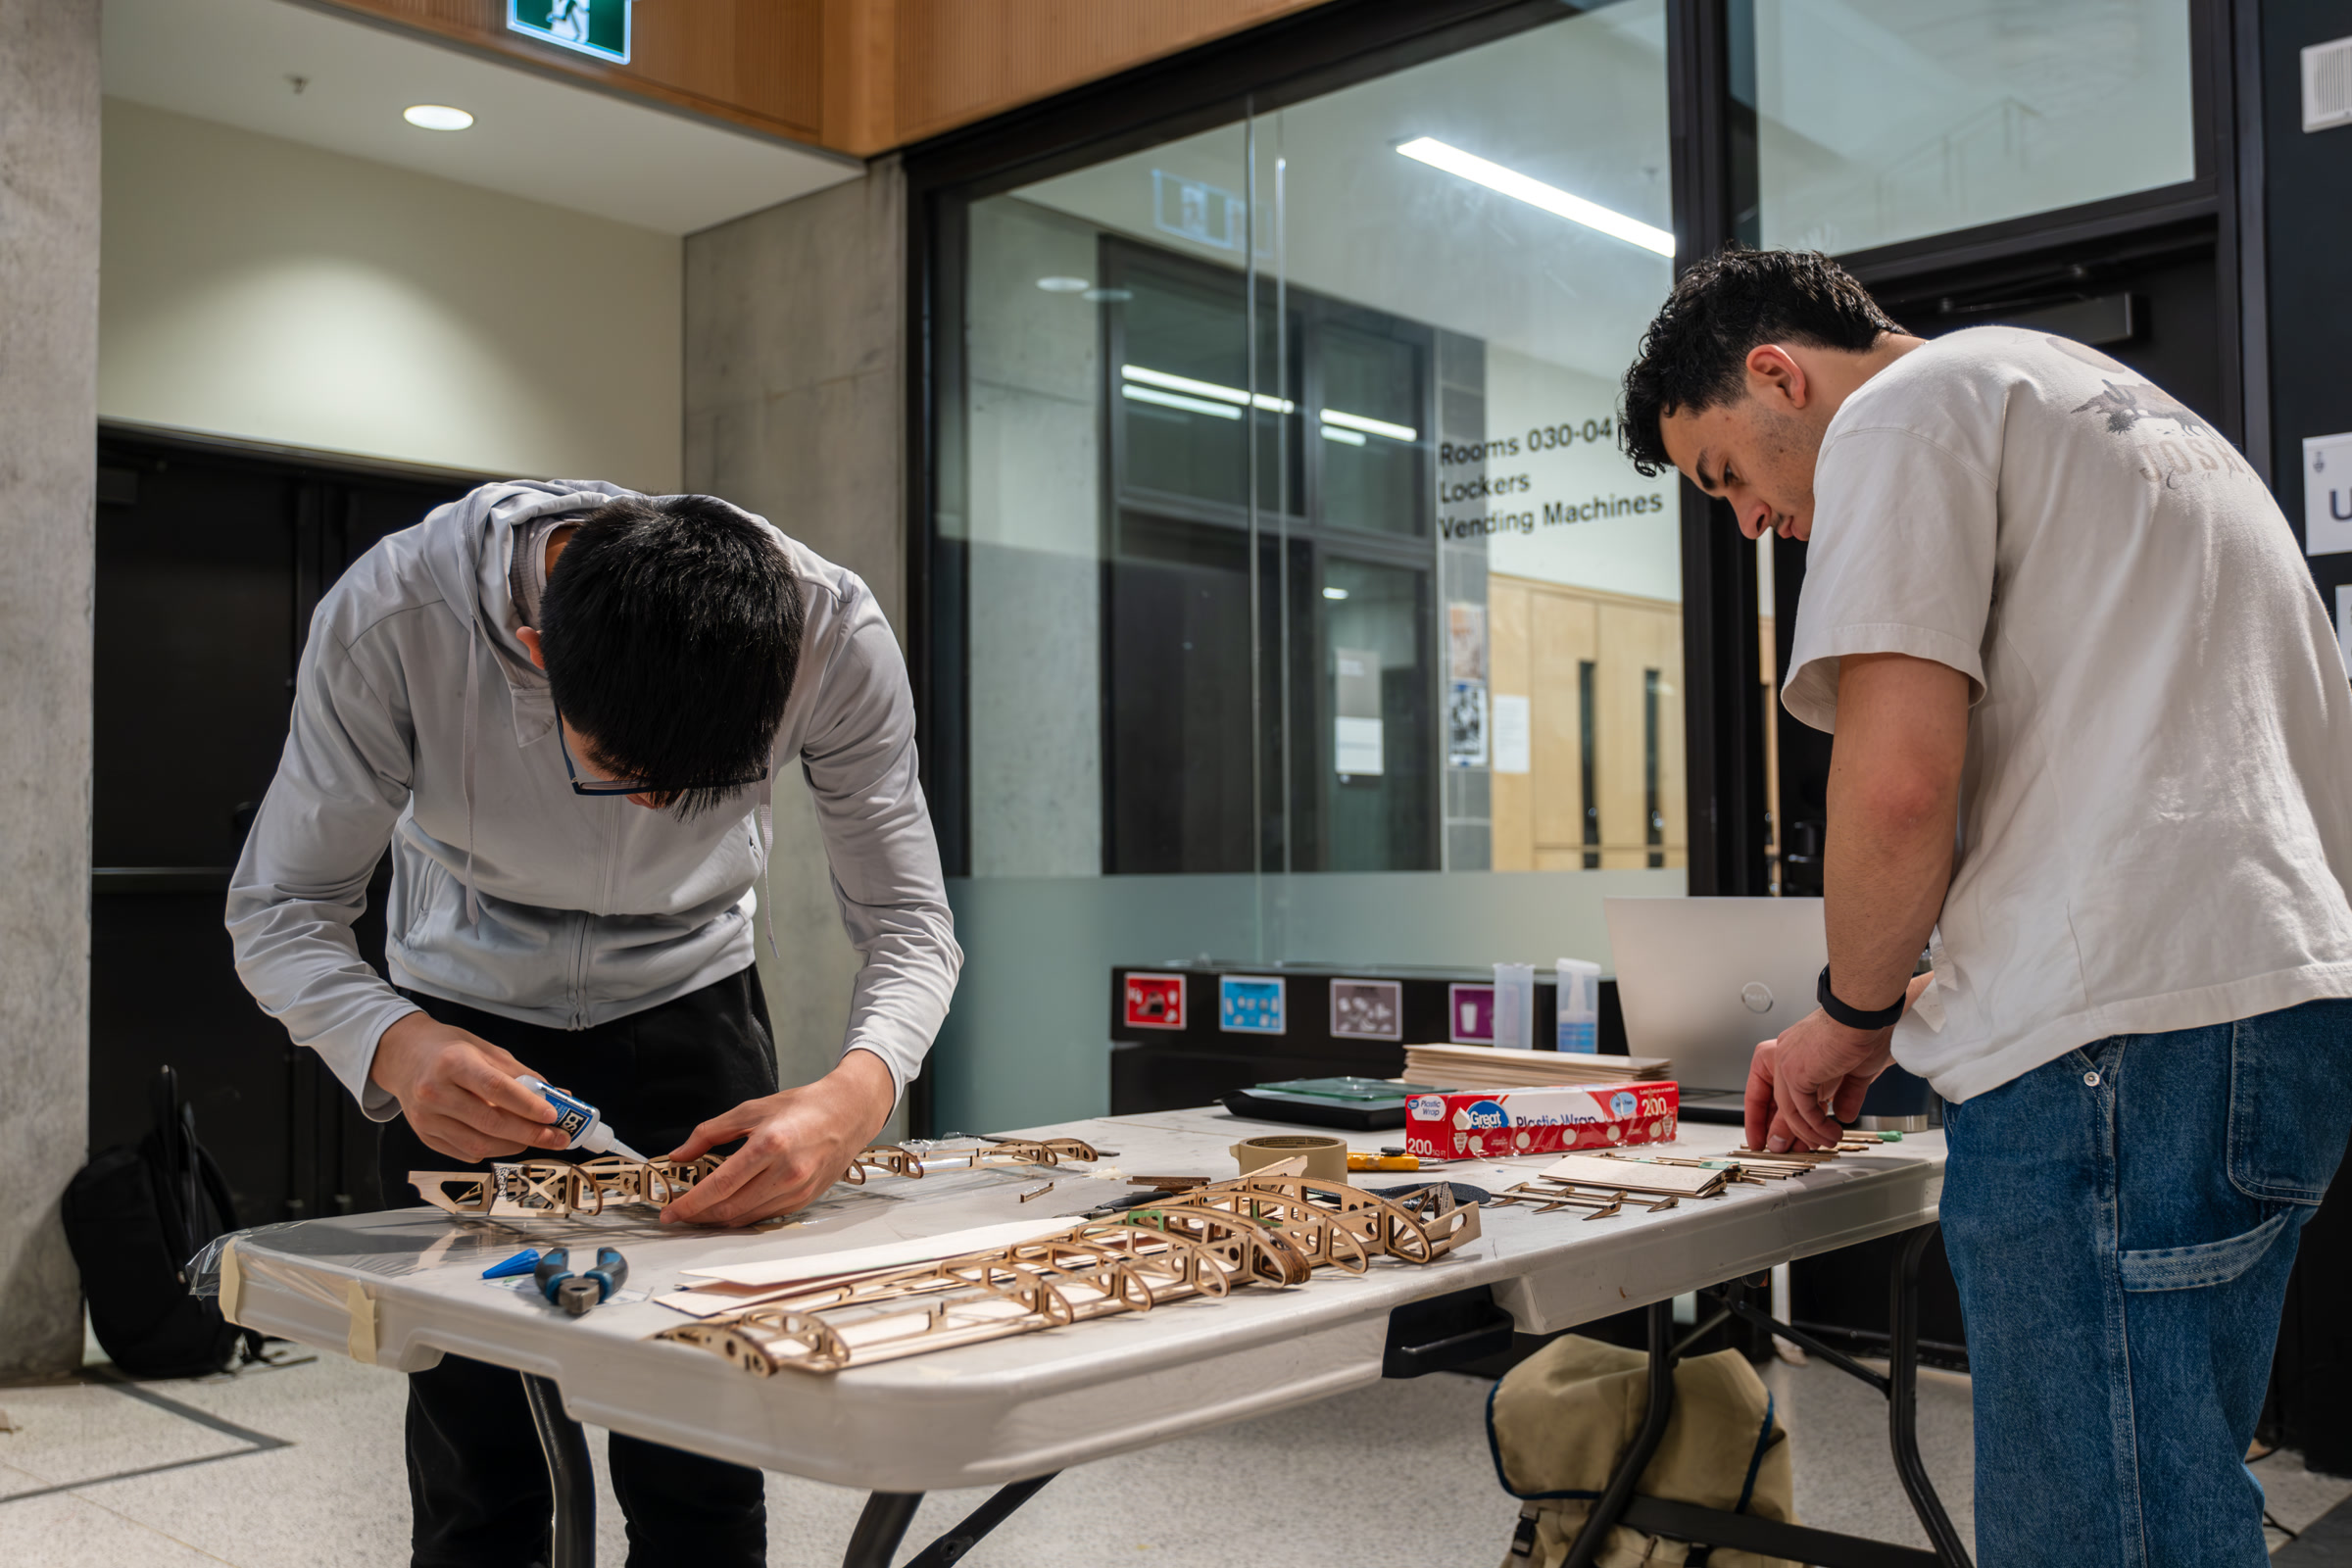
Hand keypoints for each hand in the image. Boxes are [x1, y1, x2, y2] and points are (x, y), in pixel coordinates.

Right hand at [370, 1011, 567, 1162]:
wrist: (403, 1056)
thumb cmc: (448, 1049)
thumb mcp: (485, 1049)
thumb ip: (521, 1075)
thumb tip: (558, 1096)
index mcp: (452, 1063)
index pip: (496, 1089)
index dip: (527, 1105)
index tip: (553, 1115)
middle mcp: (434, 1092)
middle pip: (490, 1122)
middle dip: (530, 1133)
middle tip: (557, 1137)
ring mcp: (426, 1118)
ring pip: (478, 1144)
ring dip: (514, 1146)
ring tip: (537, 1138)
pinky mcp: (424, 1136)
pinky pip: (465, 1152)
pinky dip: (492, 1149)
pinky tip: (507, 1140)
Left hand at [659, 1050, 896, 1226]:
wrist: (848, 1113)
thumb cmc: (801, 1107)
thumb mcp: (751, 1109)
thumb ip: (710, 1133)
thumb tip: (678, 1155)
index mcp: (770, 1145)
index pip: (719, 1186)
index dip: (689, 1203)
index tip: (669, 1212)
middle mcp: (785, 1173)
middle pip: (729, 1208)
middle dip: (698, 1216)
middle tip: (679, 1214)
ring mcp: (797, 1190)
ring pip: (746, 1218)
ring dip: (718, 1219)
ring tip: (700, 1212)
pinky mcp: (804, 1200)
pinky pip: (764, 1217)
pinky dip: (742, 1216)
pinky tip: (729, 1208)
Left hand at [1743, 1007, 1895, 1151]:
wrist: (1864, 1016)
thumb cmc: (1862, 1031)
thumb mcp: (1854, 1070)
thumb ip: (1846, 1092)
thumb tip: (1843, 1114)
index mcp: (1792, 1051)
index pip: (1771, 1089)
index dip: (1768, 1116)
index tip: (1771, 1137)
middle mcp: (1783, 1056)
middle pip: (1776, 1103)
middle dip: (1786, 1132)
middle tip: (1799, 1149)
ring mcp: (1786, 1064)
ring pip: (1789, 1110)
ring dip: (1809, 1132)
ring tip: (1826, 1143)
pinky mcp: (1796, 1074)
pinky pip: (1802, 1110)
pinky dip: (1817, 1127)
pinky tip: (1831, 1134)